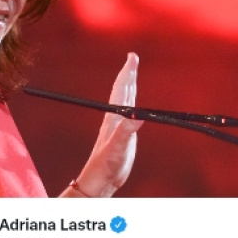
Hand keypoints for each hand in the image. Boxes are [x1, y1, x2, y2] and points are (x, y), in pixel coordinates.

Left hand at [72, 53, 142, 196]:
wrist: (99, 181)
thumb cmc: (105, 166)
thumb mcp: (117, 147)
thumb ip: (126, 131)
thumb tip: (137, 115)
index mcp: (114, 118)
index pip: (122, 89)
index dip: (128, 73)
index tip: (132, 57)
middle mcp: (115, 119)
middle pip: (123, 91)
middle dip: (129, 73)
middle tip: (133, 58)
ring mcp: (119, 127)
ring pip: (125, 100)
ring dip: (130, 85)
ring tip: (132, 74)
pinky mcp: (123, 137)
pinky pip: (129, 114)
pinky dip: (132, 104)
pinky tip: (133, 107)